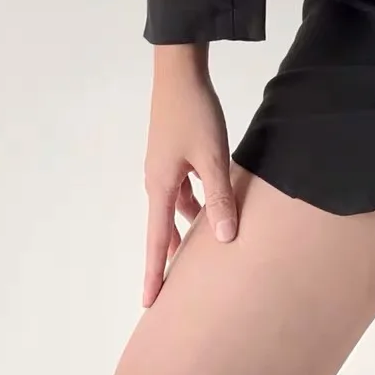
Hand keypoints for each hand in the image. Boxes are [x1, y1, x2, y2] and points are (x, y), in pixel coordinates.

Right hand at [142, 46, 237, 306]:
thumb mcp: (213, 157)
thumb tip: (224, 238)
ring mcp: (165, 164)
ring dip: (189, 222)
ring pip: (177, 204)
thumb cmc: (195, 114)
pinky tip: (213, 199)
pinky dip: (195, 198)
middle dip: (172, 252)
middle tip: (179, 282)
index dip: (156, 271)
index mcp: (160, 186)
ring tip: (206, 243)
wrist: (180, 72)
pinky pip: (184, 185)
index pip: (158, 238)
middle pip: (165, 225)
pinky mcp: (175, 150)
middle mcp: (157, 179)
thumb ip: (219, 197)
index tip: (150, 302)